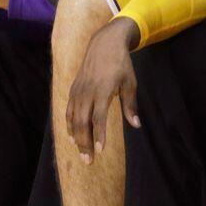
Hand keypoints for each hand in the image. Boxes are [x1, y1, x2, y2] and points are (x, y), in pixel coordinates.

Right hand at [66, 17, 142, 162]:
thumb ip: (131, 105)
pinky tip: (73, 138)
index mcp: (103, 89)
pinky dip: (70, 125)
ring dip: (77, 138)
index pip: (99, 117)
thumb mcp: (130, 82)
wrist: (103, 44)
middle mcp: (88, 91)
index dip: (99, 135)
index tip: (100, 150)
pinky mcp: (74, 89)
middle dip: (85, 143)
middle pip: (83, 122)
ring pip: (73, 118)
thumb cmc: (121, 64)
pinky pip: (69, 110)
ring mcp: (78, 90)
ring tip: (82, 154)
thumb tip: (136, 125)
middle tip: (89, 162)